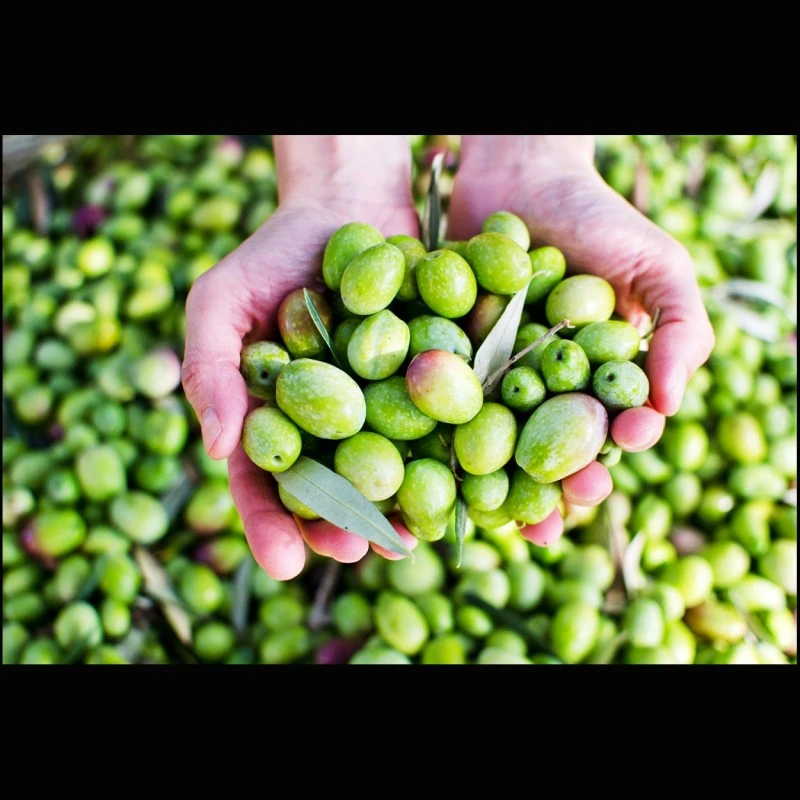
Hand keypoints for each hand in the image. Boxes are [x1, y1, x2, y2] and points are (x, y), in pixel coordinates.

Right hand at [182, 136, 417, 578]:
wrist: (349, 207)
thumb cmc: (274, 253)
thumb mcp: (222, 299)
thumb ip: (211, 367)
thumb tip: (217, 446)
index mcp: (277, 421)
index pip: (267, 483)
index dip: (272, 524)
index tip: (284, 561)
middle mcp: (333, 428)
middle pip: (336, 493)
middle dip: (343, 527)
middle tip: (354, 551)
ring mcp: (387, 412)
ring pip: (393, 473)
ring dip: (402, 509)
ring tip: (409, 539)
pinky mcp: (436, 385)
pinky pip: (446, 427)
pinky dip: (455, 457)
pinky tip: (464, 484)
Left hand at [447, 135, 714, 545]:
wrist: (520, 174)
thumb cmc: (598, 219)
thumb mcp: (656, 267)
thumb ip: (679, 329)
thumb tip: (667, 403)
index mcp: (592, 385)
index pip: (604, 436)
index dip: (606, 458)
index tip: (605, 470)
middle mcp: (537, 393)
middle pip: (541, 454)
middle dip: (545, 490)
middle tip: (543, 519)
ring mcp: (485, 381)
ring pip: (483, 444)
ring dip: (483, 484)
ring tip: (482, 518)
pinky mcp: (439, 361)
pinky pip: (431, 403)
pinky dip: (426, 434)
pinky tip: (420, 464)